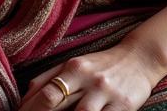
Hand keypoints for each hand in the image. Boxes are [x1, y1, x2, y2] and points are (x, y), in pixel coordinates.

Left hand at [20, 43, 160, 110]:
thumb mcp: (75, 64)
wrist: (139, 60)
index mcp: (73, 67)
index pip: (45, 90)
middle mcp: (87, 78)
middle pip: (57, 100)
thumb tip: (28, 92)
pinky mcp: (124, 106)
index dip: (30, 107)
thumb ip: (51, 76)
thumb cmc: (102, 65)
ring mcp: (105, 93)